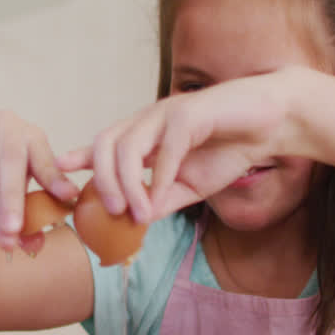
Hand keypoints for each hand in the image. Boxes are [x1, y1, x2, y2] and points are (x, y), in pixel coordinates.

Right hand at [0, 111, 78, 252]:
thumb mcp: (13, 201)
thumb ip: (27, 220)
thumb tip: (35, 245)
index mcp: (29, 136)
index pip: (44, 157)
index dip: (55, 177)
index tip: (69, 195)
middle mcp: (6, 125)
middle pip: (13, 160)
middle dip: (16, 198)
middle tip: (17, 230)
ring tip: (5, 238)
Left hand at [60, 70, 301, 223]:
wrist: (273, 123)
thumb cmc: (231, 149)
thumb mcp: (191, 185)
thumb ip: (162, 199)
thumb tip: (134, 221)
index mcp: (146, 134)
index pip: (104, 143)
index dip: (80, 157)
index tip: (61, 172)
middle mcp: (149, 119)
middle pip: (105, 144)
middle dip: (101, 180)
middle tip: (110, 212)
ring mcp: (166, 113)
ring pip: (128, 146)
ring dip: (127, 184)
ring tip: (134, 212)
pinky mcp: (189, 113)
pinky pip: (165, 147)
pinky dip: (159, 176)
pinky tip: (160, 197)